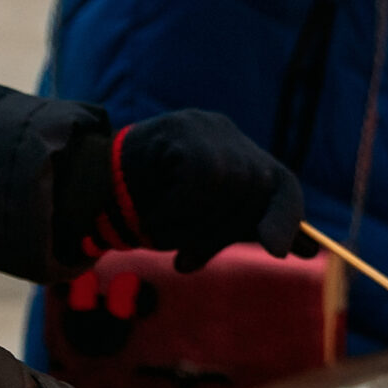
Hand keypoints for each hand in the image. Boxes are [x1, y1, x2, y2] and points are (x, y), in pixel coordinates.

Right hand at [107, 111, 307, 271]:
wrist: (88, 187)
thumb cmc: (150, 208)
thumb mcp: (203, 222)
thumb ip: (244, 230)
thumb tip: (299, 251)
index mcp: (239, 154)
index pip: (282, 184)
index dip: (286, 219)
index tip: (280, 253)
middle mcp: (228, 135)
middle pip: (256, 191)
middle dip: (225, 234)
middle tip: (190, 259)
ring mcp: (205, 128)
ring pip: (229, 188)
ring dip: (195, 226)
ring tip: (162, 232)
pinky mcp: (182, 130)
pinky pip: (200, 183)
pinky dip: (178, 212)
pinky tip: (154, 216)